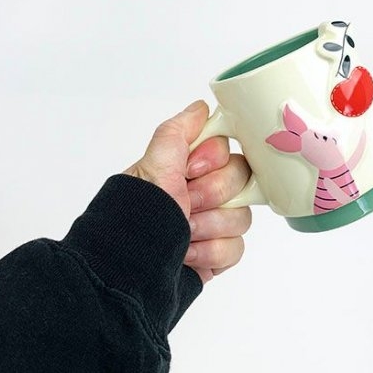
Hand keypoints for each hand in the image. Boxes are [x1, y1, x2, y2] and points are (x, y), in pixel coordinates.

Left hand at [123, 100, 251, 282]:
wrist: (129, 264)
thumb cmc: (139, 212)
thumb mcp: (155, 162)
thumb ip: (179, 130)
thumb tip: (201, 108)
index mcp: (193, 169)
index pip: (232, 154)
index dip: (214, 162)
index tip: (190, 170)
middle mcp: (207, 193)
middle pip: (242, 184)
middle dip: (210, 196)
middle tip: (185, 202)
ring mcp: (215, 224)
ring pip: (242, 217)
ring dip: (208, 227)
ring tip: (183, 231)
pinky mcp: (219, 252)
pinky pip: (237, 247)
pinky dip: (210, 252)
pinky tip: (188, 253)